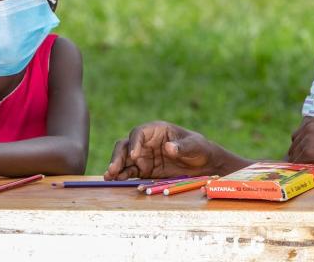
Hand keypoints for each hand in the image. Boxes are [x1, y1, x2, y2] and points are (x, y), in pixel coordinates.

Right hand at [105, 121, 235, 179]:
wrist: (204, 166)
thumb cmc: (200, 149)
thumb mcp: (195, 146)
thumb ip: (182, 147)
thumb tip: (169, 147)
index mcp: (157, 131)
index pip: (139, 133)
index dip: (134, 143)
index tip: (135, 155)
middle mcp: (146, 142)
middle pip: (126, 146)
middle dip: (118, 156)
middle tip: (113, 169)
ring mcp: (143, 157)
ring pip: (124, 160)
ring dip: (115, 167)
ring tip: (109, 177)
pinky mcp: (144, 170)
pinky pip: (129, 172)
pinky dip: (122, 176)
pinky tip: (116, 182)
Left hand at [288, 115, 313, 177]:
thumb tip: (292, 154)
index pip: (298, 136)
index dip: (303, 149)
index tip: (311, 158)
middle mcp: (310, 124)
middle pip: (294, 145)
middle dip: (301, 157)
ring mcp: (308, 136)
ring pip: (295, 156)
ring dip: (303, 165)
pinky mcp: (309, 150)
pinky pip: (298, 164)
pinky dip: (304, 171)